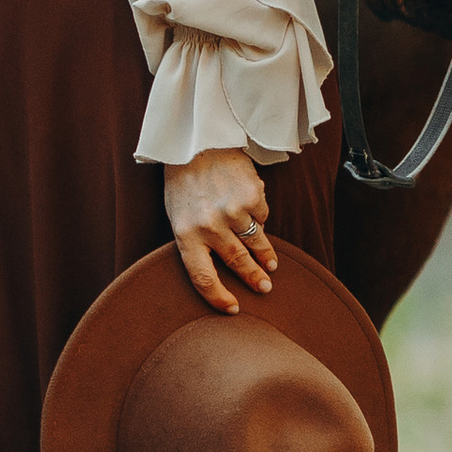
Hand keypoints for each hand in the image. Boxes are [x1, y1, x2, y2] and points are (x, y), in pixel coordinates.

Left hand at [162, 149, 276, 312]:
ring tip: (272, 265)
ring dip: (266, 256)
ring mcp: (233, 212)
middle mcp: (210, 226)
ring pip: (256, 243)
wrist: (198, 142)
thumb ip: (195, 242)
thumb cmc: (185, 183)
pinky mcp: (252, 197)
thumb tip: (220, 271)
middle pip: (237, 263)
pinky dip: (260, 216)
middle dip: (254, 279)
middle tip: (265, 288)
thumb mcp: (179, 215)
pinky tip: (252, 209)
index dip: (218, 298)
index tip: (233, 309)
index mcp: (185, 234)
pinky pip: (263, 216)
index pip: (203, 278)